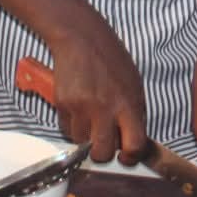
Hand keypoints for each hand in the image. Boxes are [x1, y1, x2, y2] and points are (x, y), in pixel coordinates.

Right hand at [41, 27, 148, 166]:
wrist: (82, 39)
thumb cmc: (111, 60)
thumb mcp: (134, 84)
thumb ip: (134, 112)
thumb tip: (131, 140)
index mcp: (128, 104)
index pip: (134, 144)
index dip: (130, 156)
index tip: (126, 156)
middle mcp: (104, 109)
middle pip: (102, 152)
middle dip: (103, 153)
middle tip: (104, 143)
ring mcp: (81, 108)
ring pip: (82, 143)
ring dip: (86, 137)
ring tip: (90, 118)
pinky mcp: (62, 104)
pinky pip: (67, 129)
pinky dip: (72, 125)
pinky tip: (78, 108)